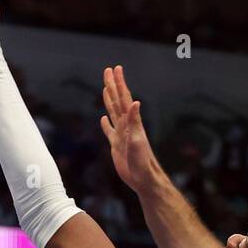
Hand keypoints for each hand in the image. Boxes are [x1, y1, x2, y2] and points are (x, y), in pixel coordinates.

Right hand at [100, 64, 160, 193]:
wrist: (143, 178)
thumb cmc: (143, 162)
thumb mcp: (138, 140)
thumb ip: (135, 121)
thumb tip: (135, 102)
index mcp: (131, 122)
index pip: (123, 98)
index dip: (119, 83)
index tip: (115, 69)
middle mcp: (126, 125)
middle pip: (117, 101)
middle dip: (113, 85)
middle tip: (108, 70)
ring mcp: (121, 135)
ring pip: (113, 112)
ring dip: (109, 99)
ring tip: (105, 88)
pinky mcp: (117, 146)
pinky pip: (109, 131)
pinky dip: (106, 124)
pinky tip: (103, 118)